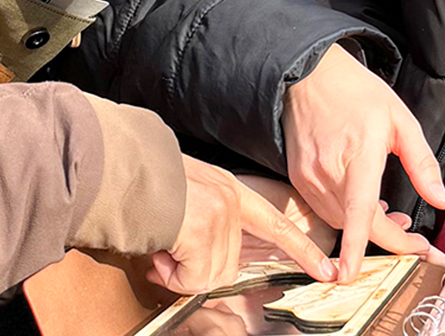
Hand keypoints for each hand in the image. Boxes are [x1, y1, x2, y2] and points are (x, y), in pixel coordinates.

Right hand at [150, 157, 338, 294]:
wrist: (117, 167)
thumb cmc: (140, 180)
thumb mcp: (185, 194)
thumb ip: (202, 223)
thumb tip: (191, 267)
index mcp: (228, 189)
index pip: (276, 223)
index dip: (303, 250)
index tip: (328, 270)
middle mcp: (229, 200)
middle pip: (229, 264)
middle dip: (196, 269)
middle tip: (168, 253)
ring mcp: (219, 215)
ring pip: (210, 275)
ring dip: (180, 272)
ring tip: (161, 246)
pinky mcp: (202, 230)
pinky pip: (193, 278)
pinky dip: (172, 275)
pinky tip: (158, 252)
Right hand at [284, 45, 444, 280]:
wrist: (308, 73)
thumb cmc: (355, 91)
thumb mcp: (400, 120)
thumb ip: (422, 164)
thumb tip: (442, 200)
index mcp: (358, 155)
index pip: (358, 211)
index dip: (357, 246)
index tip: (351, 275)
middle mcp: (328, 171)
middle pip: (356, 224)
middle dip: (388, 238)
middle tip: (415, 238)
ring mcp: (308, 176)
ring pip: (338, 220)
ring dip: (365, 227)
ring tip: (390, 215)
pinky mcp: (297, 177)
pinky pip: (323, 208)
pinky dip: (345, 214)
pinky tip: (361, 202)